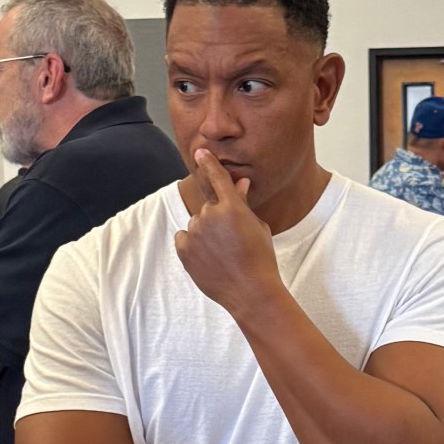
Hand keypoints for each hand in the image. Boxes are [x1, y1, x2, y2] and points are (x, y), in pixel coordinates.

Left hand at [173, 150, 281, 317]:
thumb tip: (239, 183)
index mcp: (232, 206)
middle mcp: (210, 215)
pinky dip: (192, 245)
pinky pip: (183, 238)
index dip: (208, 163)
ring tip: (222, 254)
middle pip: (208, 207)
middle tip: (232, 240)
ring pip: (196, 224)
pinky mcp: (184, 249)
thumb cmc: (261, 259)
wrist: (251, 292)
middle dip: (217, 218)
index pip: (217, 177)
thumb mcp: (258, 227)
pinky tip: (208, 258)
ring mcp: (194, 233)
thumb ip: (243, 203)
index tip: (200, 152)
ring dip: (205, 233)